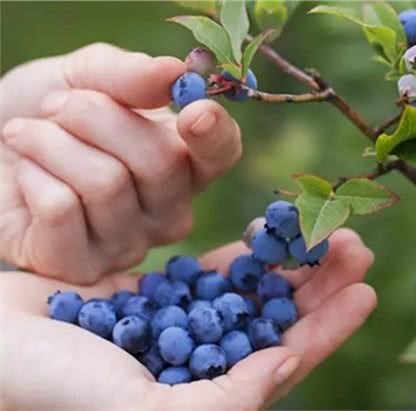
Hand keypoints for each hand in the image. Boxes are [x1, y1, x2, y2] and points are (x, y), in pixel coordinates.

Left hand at [0, 43, 241, 282]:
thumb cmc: (47, 113)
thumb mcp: (86, 76)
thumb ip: (131, 75)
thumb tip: (176, 71)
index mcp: (184, 162)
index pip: (222, 153)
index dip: (215, 134)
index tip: (194, 110)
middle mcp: (168, 210)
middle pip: (162, 162)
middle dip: (97, 117)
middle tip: (58, 106)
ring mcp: (129, 244)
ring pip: (107, 183)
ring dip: (53, 143)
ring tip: (28, 134)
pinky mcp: (82, 266)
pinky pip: (63, 209)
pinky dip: (31, 175)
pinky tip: (24, 175)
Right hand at [0, 230, 375, 410]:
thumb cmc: (50, 389)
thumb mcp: (139, 409)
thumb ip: (220, 402)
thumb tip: (284, 365)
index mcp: (206, 396)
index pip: (283, 361)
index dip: (327, 329)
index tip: (366, 292)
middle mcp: (199, 363)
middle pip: (275, 321)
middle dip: (318, 287)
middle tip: (355, 246)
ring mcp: (178, 327)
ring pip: (250, 292)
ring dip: (287, 263)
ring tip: (323, 229)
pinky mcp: (155, 297)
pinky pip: (210, 273)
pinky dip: (240, 253)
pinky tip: (266, 230)